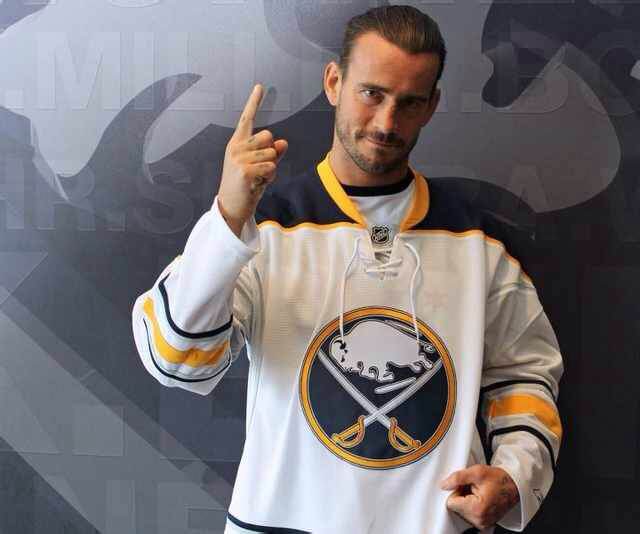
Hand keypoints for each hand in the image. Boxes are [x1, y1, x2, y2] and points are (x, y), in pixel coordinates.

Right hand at [217, 83, 287, 235]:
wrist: (232, 207)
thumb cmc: (246, 186)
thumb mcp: (260, 167)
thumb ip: (272, 153)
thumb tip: (283, 142)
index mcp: (237, 143)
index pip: (247, 119)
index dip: (254, 102)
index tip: (260, 86)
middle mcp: (236, 146)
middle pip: (269, 137)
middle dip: (271, 154)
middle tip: (258, 171)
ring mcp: (239, 157)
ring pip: (272, 154)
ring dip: (270, 169)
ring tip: (256, 179)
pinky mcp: (245, 169)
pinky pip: (271, 166)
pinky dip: (269, 177)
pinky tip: (256, 184)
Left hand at [441, 465, 519, 530]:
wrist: (514, 486)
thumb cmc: (498, 479)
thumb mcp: (477, 472)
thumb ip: (457, 478)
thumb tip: (444, 485)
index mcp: (477, 509)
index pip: (451, 503)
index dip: (456, 491)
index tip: (467, 485)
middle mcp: (479, 521)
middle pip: (456, 508)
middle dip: (461, 496)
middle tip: (474, 488)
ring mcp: (482, 524)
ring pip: (461, 512)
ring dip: (466, 501)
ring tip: (478, 493)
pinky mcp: (484, 524)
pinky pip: (469, 515)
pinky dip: (471, 506)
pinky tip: (480, 499)